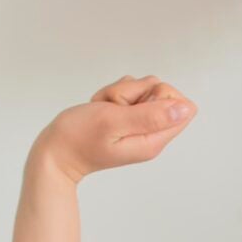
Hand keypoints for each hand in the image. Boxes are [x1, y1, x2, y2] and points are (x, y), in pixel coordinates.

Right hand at [30, 75, 197, 183]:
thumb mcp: (116, 121)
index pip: (182, 106)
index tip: (135, 105)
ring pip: (141, 89)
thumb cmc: (79, 138)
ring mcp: (138, 125)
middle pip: (160, 92)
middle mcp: (150, 133)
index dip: (159, 95)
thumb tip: (185, 109)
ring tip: (103, 111)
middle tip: (114, 109)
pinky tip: (100, 110)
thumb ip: (152, 115)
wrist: (55, 151)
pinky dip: (111, 96)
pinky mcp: (126, 117)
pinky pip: (127, 92)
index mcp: (154, 139)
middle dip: (134, 93)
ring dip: (119, 93)